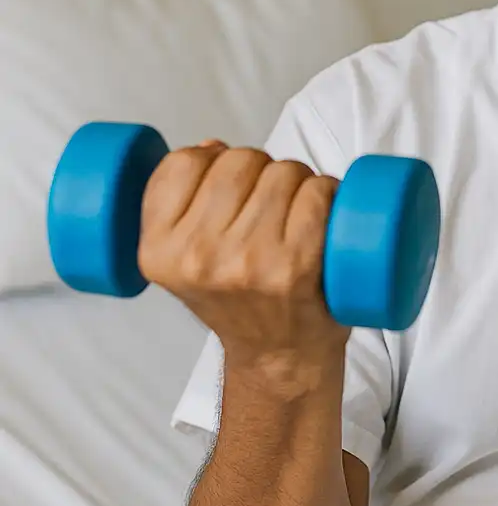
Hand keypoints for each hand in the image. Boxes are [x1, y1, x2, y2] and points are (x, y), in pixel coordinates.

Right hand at [138, 142, 347, 372]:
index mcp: (158, 252)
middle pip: (240, 160)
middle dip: (262, 170)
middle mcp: (198, 258)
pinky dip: (330, 194)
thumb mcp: (185, 261)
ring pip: (284, 171)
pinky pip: (317, 195)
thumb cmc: (240, 301)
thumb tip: (210, 147)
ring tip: (298, 216)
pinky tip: (326, 215)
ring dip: (300, 182)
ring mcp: (248, 262)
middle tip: (272, 206)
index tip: (230, 187)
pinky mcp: (295, 268)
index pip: (183, 162)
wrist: (281, 358)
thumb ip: (183, 204)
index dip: (214, 161)